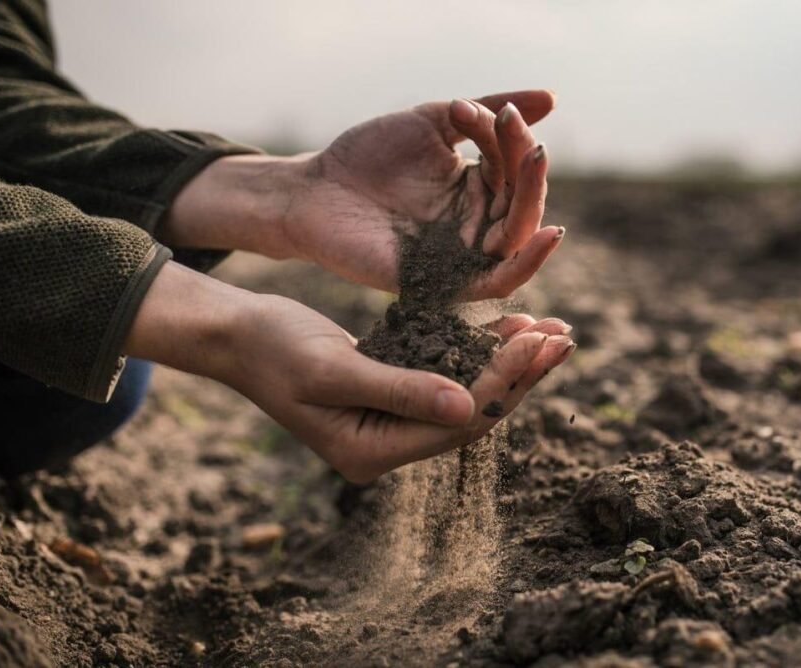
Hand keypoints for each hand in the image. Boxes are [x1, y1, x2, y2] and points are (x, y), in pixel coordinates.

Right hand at [126, 263, 574, 482]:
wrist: (237, 334)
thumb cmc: (272, 348)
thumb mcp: (332, 369)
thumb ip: (400, 389)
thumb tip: (468, 406)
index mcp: (372, 452)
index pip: (457, 422)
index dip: (504, 383)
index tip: (541, 340)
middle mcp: (387, 444)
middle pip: (471, 413)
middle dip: (519, 374)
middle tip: (563, 334)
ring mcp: (390, 420)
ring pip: (465, 393)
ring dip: (506, 362)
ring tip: (549, 328)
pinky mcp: (392, 391)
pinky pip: (447, 376)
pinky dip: (477, 351)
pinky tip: (507, 326)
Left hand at [164, 90, 562, 300]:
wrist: (313, 190)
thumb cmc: (367, 155)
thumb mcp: (432, 121)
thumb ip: (485, 113)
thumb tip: (551, 98)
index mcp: (476, 190)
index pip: (514, 170)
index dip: (512, 139)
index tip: (486, 110)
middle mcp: (476, 226)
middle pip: (525, 206)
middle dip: (529, 168)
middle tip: (523, 136)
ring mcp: (462, 257)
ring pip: (519, 240)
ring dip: (534, 200)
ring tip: (534, 159)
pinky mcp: (445, 284)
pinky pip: (498, 283)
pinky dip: (527, 263)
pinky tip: (548, 234)